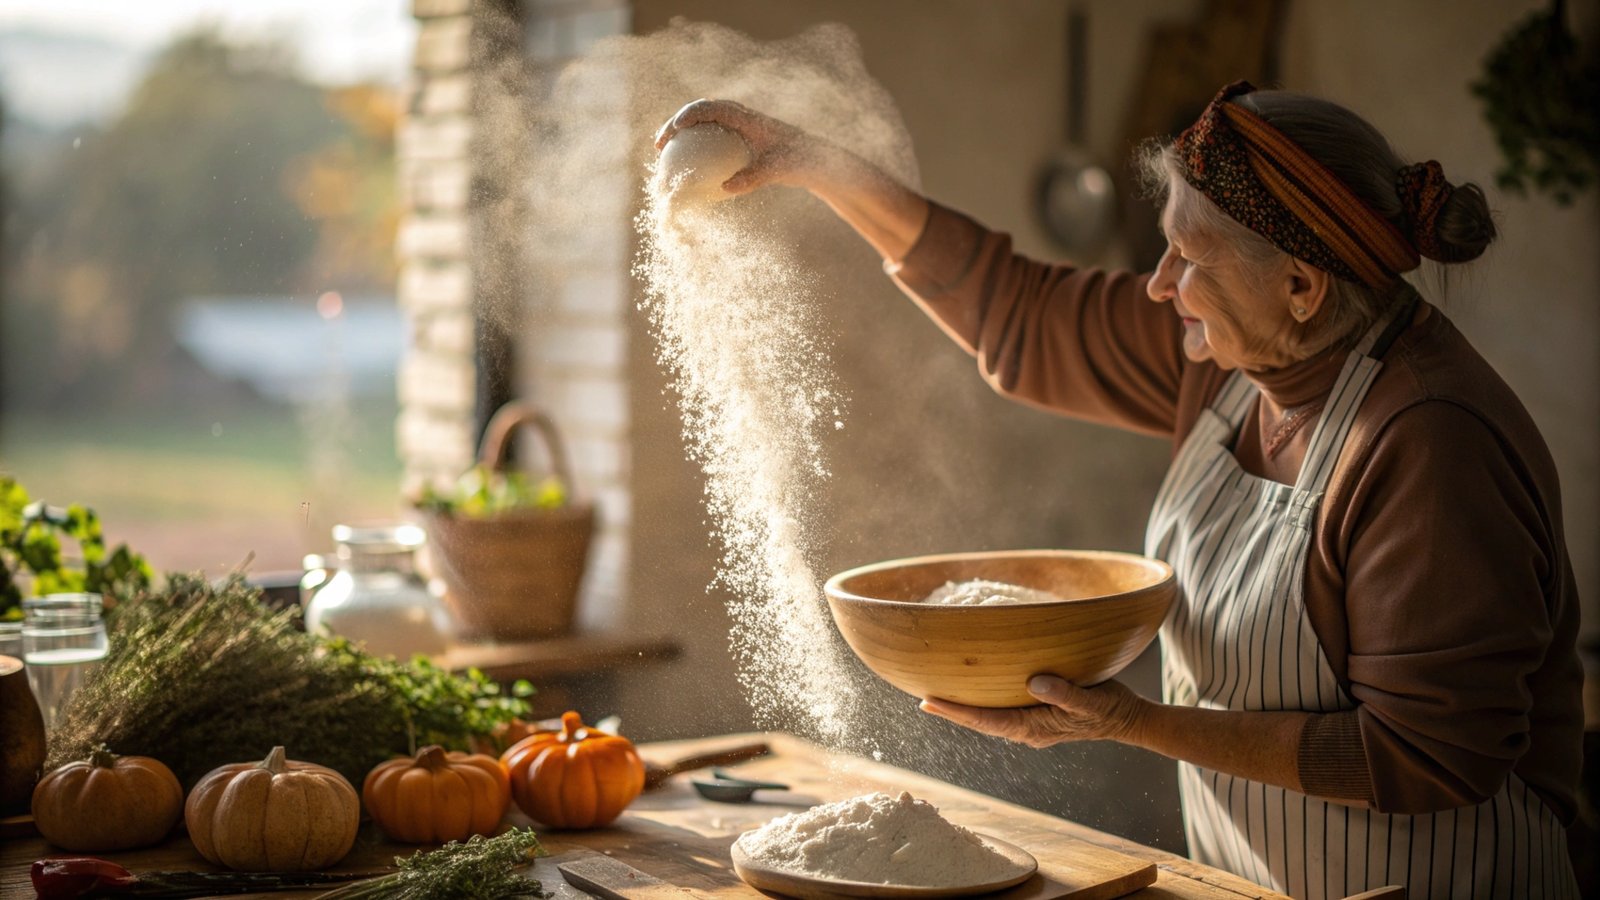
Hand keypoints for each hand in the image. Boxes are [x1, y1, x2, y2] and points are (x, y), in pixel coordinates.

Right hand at [652, 99, 828, 194]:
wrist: (814, 159)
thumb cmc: (797, 162)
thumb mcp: (776, 171)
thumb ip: (752, 178)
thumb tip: (724, 187)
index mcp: (747, 117)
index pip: (712, 108)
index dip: (690, 115)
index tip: (675, 130)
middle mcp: (740, 118)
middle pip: (700, 113)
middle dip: (675, 124)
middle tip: (658, 144)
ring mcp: (738, 129)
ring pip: (703, 127)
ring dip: (682, 136)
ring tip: (664, 155)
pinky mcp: (739, 141)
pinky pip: (711, 143)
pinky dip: (695, 152)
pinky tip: (685, 174)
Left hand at [918, 675, 1149, 748]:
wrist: (1128, 720)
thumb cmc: (1110, 708)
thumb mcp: (1091, 700)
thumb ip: (1064, 693)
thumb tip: (1034, 683)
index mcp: (1034, 728)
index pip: (986, 721)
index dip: (957, 711)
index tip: (930, 702)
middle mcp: (1027, 730)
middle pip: (981, 722)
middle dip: (953, 711)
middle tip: (922, 700)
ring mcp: (1032, 725)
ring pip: (990, 719)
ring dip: (965, 710)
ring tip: (939, 698)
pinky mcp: (1037, 717)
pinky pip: (1002, 713)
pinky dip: (983, 705)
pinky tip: (975, 694)